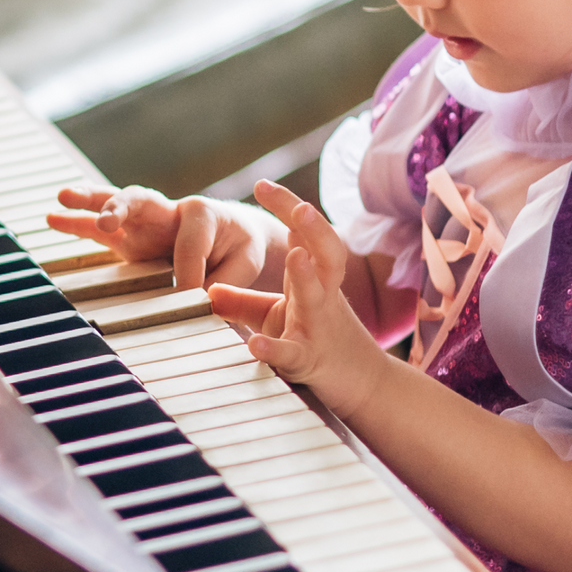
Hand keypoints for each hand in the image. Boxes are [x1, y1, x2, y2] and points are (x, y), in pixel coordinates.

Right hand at [46, 184, 273, 288]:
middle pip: (142, 201)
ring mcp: (145, 222)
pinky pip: (101, 228)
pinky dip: (78, 223)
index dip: (189, 273)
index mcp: (203, 213)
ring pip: (115, 206)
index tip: (194, 297)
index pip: (188, 245)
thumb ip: (225, 280)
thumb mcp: (244, 263)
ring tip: (62, 197)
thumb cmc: (242, 249)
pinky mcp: (130, 237)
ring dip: (90, 203)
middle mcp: (169, 210)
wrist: (238, 238)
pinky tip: (52, 218)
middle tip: (106, 221)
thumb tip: (200, 302)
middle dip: (123, 209)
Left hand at [208, 181, 385, 421]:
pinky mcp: (310, 361)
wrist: (364, 386)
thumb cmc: (318, 343)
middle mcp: (322, 296)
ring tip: (295, 257)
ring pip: (317, 297)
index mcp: (314, 279)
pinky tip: (254, 345)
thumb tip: (206, 286)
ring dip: (307, 277)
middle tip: (299, 207)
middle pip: (327, 253)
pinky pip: (292, 353)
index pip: (307, 233)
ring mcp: (319, 327)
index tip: (262, 184)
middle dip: (314, 228)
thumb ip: (241, 300)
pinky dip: (273, 349)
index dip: (289, 207)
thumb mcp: (274, 315)